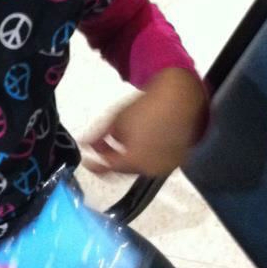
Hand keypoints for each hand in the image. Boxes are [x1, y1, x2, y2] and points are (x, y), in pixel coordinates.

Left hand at [83, 68, 208, 177]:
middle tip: (103, 146)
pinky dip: (145, 155)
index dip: (95, 165)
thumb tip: (86, 144)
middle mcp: (151, 169)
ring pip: (140, 166)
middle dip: (113, 158)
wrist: (180, 98)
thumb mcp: (116, 119)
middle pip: (125, 169)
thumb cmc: (146, 107)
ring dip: (128, 157)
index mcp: (134, 160)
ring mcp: (166, 166)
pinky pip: (155, 162)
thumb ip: (99, 136)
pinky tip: (142, 140)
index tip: (87, 161)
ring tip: (123, 139)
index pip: (109, 169)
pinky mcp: (177, 160)